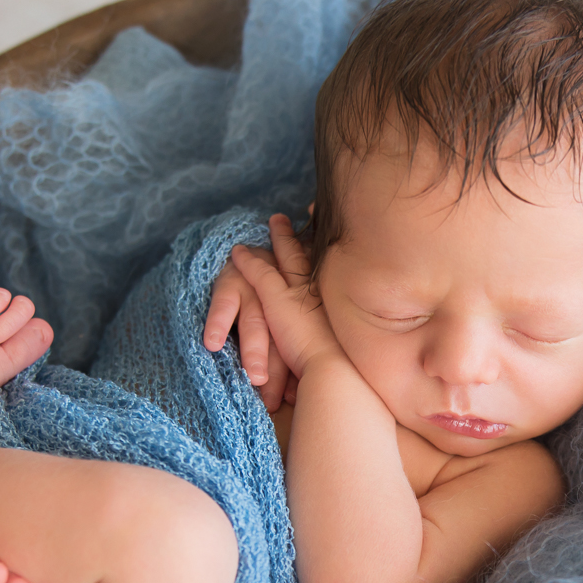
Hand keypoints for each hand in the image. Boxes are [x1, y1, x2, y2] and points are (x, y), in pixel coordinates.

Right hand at [203, 247, 298, 410]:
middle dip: (279, 370)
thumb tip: (291, 399)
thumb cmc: (266, 300)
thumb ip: (285, 358)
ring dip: (255, 352)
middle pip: (281, 340)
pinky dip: (219, 323)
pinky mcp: (230, 280)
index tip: (291, 402)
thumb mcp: (280, 324)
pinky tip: (212, 344)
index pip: (296, 350)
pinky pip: (224, 303)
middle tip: (275, 400)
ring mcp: (255, 289)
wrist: (249, 251)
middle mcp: (278, 300)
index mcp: (294, 314)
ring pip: (256, 324)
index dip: (292, 377)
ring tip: (254, 378)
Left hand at [229, 214, 344, 379]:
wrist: (335, 372)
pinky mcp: (277, 300)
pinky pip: (259, 273)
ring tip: (276, 219)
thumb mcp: (344, 354)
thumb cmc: (343, 373)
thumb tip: (339, 357)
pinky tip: (237, 251)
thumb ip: (335, 347)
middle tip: (310, 209)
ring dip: (281, 237)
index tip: (327, 240)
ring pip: (287, 257)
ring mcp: (299, 292)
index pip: (330, 275)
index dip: (328, 256)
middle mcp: (321, 292)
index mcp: (335, 306)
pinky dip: (249, 261)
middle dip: (311, 235)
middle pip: (314, 257)